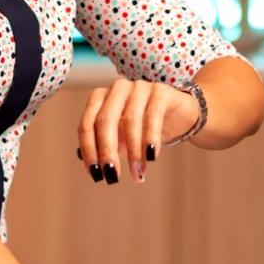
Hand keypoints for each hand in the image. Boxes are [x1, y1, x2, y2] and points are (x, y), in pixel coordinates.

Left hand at [77, 78, 198, 183]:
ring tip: (137, 174)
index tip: (97, 175)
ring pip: (130, 119)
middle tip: (113, 176)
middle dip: (107, 151)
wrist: (179, 116)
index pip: (86, 125)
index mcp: (99, 97)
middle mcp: (117, 88)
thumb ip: (102, 146)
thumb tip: (84, 160)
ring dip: (133, 151)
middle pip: (104, 120)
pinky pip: (153, 116)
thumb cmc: (143, 128)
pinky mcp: (161, 91)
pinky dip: (151, 138)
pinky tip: (151, 157)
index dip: (89, 151)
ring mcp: (139, 87)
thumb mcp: (120, 139)